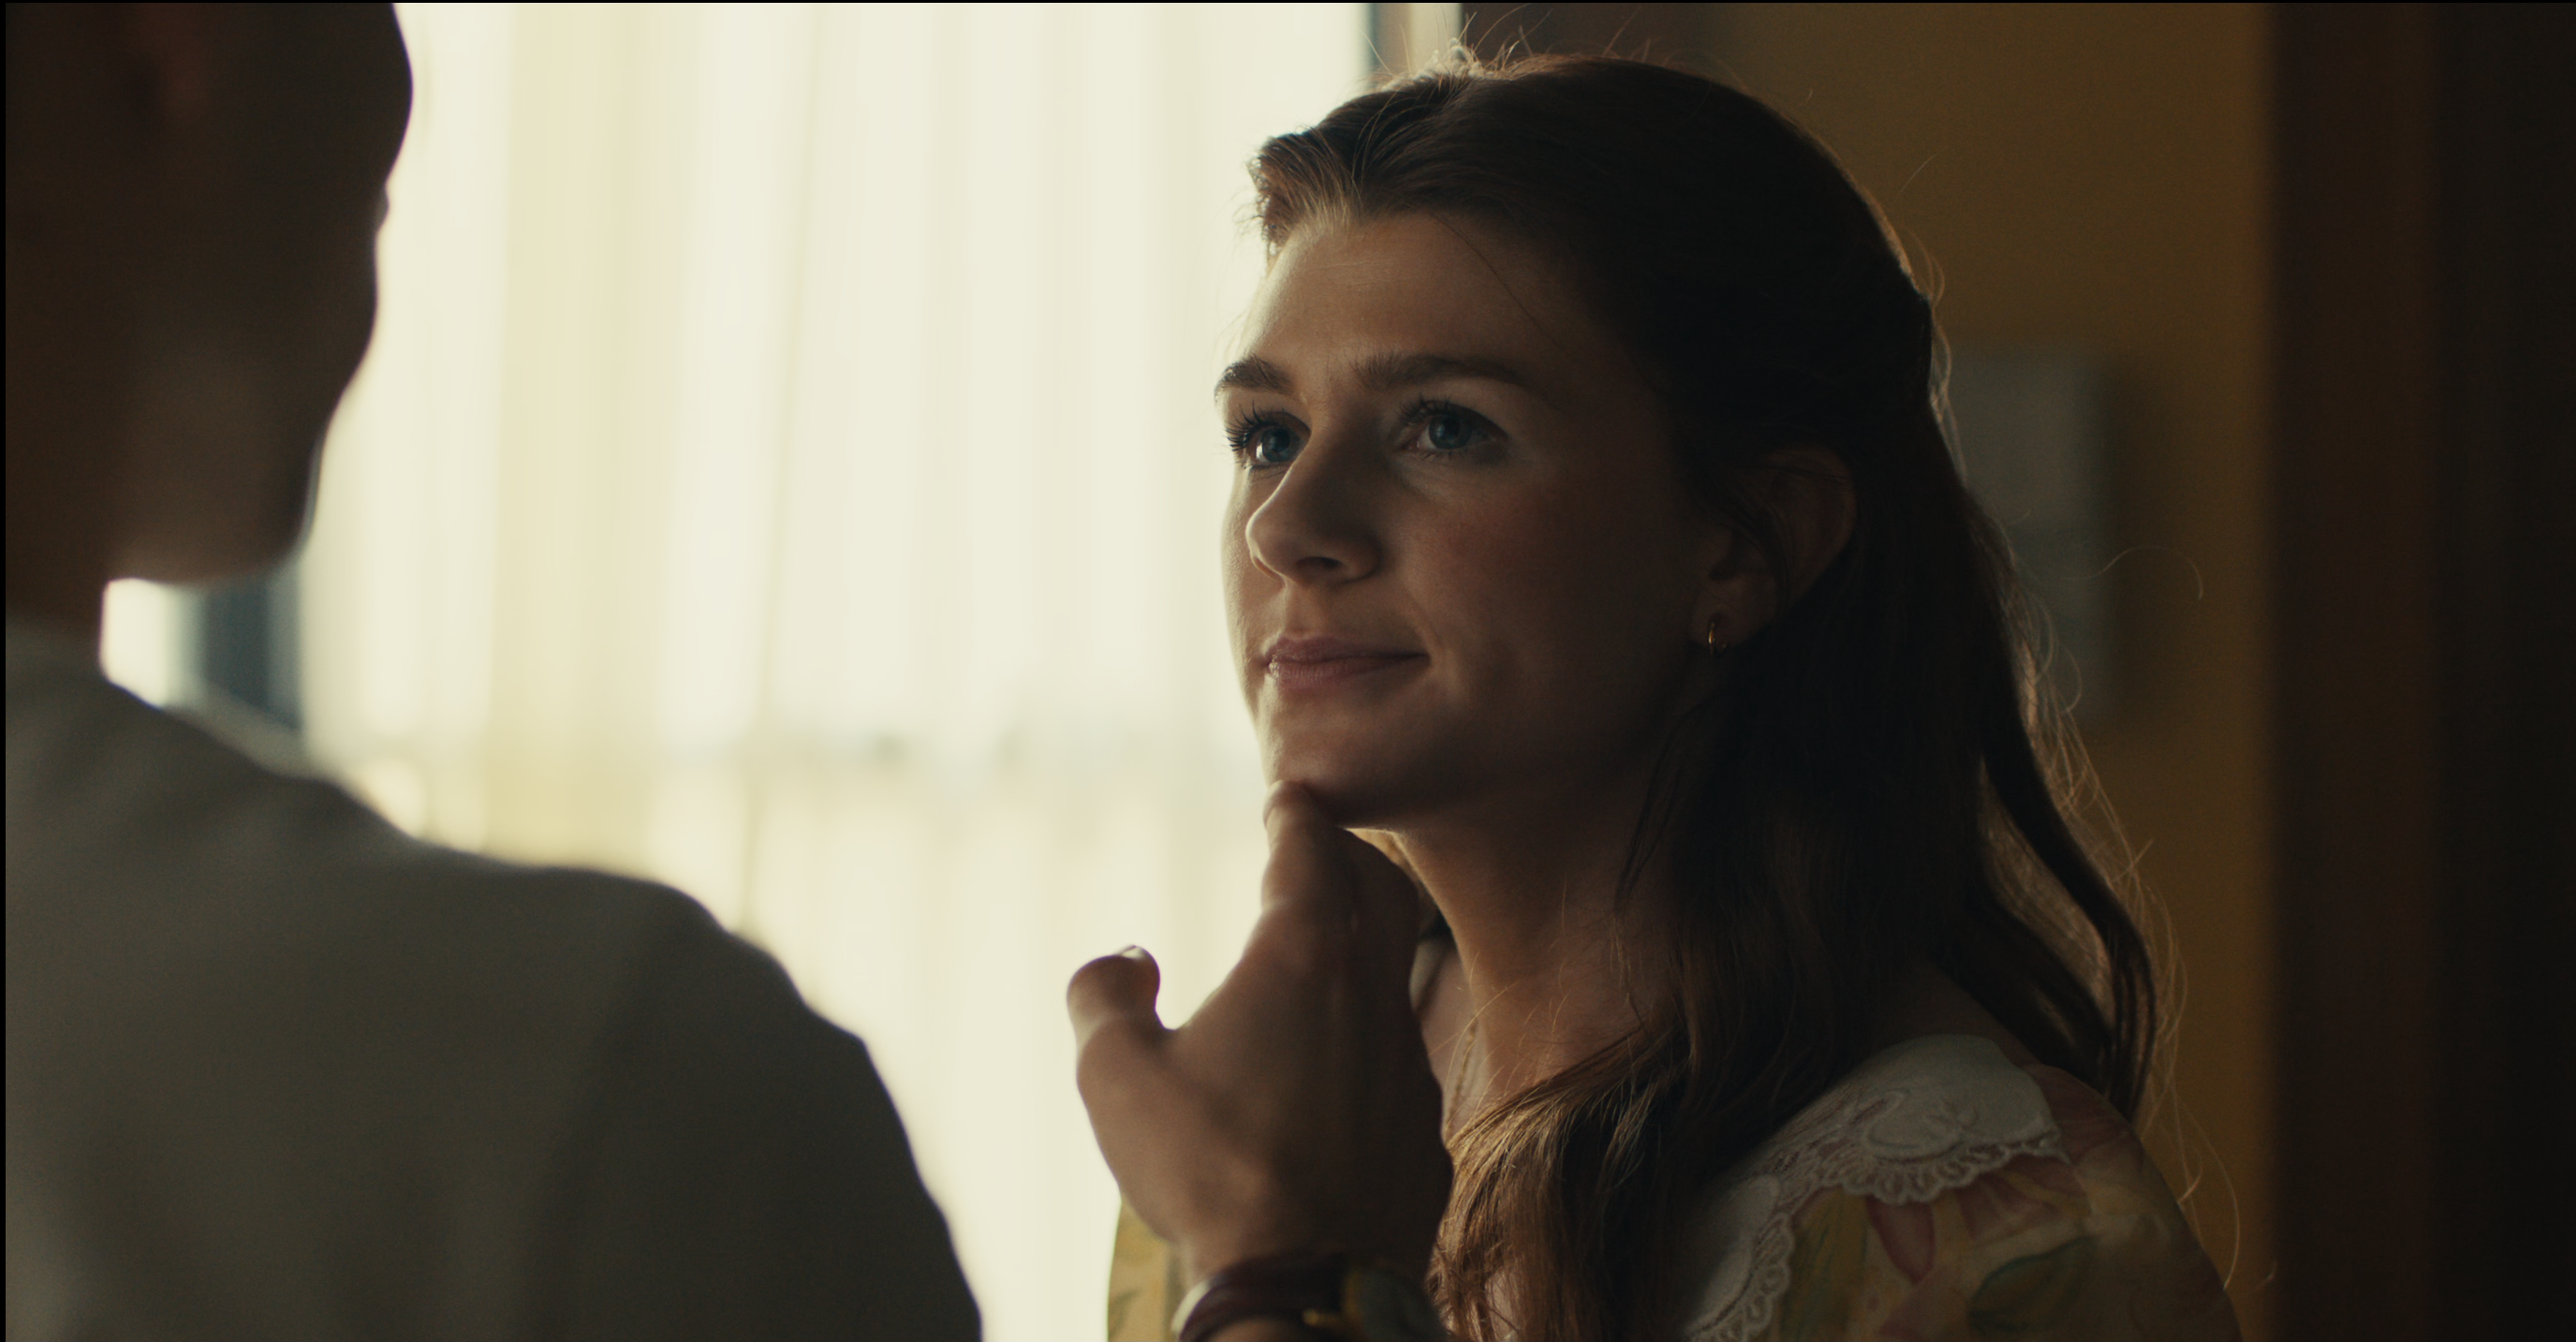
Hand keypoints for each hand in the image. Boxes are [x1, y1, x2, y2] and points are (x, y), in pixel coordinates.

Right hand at [1068, 783, 1451, 1286]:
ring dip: (1366, 954)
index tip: (1290, 796)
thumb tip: (1124, 960)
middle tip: (1319, 850)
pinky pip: (1400, 1068)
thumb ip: (1104, 997)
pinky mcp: (1423, 1136)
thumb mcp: (1115, 1076)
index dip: (1298, 815)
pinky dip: (1369, 1045)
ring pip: (1398, 981)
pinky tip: (1338, 1073)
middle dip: (1350, 858)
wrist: (1304, 1282)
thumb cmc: (1206, 1170)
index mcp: (1302, 959)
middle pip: (1382, 892)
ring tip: (1327, 958)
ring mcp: (1407, 1069)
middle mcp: (1370, 998)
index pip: (1311, 852)